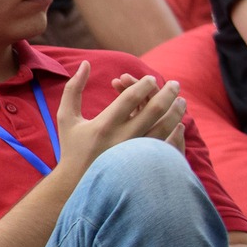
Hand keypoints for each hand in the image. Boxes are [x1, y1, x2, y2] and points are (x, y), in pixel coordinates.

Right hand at [54, 63, 186, 171]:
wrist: (78, 183)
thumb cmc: (72, 147)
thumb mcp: (65, 117)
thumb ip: (73, 88)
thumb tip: (85, 63)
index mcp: (104, 125)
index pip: (131, 97)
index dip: (143, 84)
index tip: (150, 79)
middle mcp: (123, 138)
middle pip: (154, 109)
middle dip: (168, 92)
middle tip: (174, 84)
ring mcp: (136, 152)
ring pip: (165, 126)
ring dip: (176, 110)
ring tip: (181, 100)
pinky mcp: (143, 163)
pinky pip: (167, 143)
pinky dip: (176, 131)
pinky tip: (178, 122)